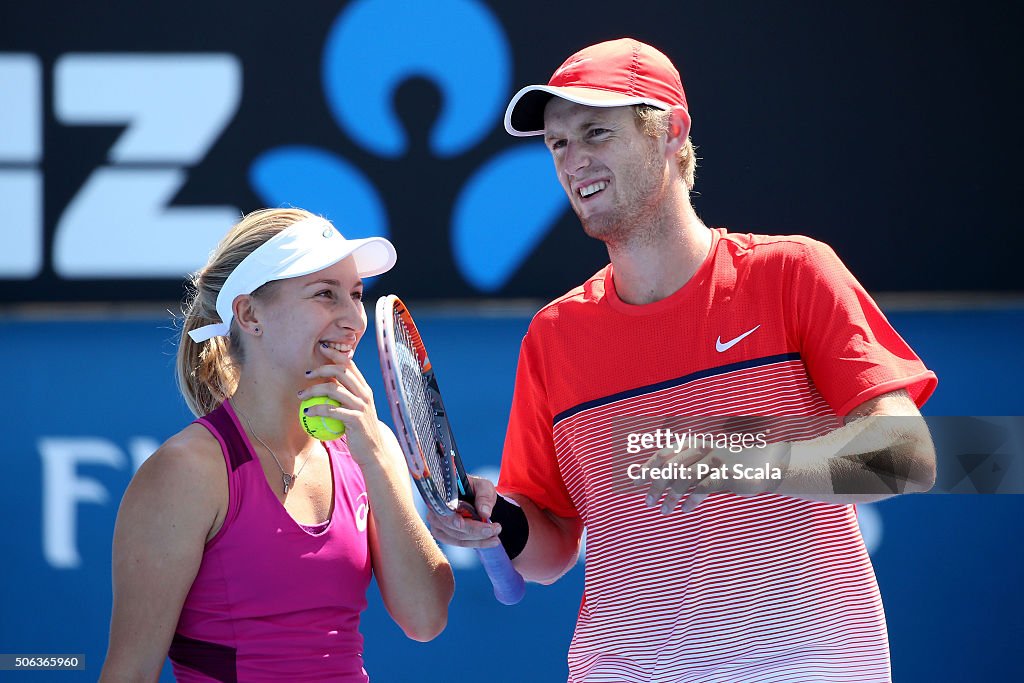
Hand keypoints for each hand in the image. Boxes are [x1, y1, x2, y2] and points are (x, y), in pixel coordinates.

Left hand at [297, 343, 386, 466]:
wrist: (374, 452)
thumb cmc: (359, 431)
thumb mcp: (354, 410)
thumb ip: (344, 397)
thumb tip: (322, 386)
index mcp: (364, 388)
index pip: (350, 364)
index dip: (336, 353)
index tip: (321, 348)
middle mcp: (364, 394)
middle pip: (341, 371)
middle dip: (321, 369)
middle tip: (306, 375)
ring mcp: (361, 406)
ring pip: (334, 389)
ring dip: (313, 390)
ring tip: (301, 396)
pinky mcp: (356, 419)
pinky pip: (332, 410)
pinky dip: (316, 409)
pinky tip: (307, 412)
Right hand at [426, 475, 501, 548]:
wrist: (474, 496)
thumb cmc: (476, 489)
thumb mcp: (484, 486)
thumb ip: (484, 497)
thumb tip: (484, 513)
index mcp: (442, 494)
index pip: (443, 509)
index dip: (450, 518)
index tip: (461, 524)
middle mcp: (435, 510)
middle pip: (452, 527)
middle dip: (475, 530)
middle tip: (496, 529)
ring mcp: (437, 524)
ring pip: (457, 537)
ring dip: (478, 540)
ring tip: (496, 537)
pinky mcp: (444, 534)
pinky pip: (459, 542)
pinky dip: (476, 543)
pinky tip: (490, 541)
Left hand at [634, 441, 790, 513]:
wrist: (763, 463)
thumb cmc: (727, 464)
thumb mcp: (704, 460)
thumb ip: (683, 466)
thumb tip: (655, 480)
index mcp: (692, 441)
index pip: (663, 454)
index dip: (647, 468)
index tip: (635, 482)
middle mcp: (701, 447)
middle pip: (670, 468)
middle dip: (656, 486)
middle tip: (648, 502)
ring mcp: (714, 460)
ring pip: (684, 479)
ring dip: (671, 497)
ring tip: (665, 510)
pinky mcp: (726, 474)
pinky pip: (702, 489)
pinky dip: (691, 500)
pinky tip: (686, 509)